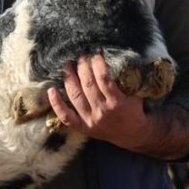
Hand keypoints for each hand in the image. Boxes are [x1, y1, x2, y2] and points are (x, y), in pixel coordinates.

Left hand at [47, 55, 188, 159]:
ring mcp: (91, 121)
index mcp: (118, 103)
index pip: (104, 80)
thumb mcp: (138, 93)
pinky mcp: (83, 127)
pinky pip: (66, 117)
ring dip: (69, 79)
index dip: (98, 65)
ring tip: (67, 65)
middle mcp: (103, 112)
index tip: (96, 54)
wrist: (134, 134)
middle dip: (82, 68)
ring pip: (76, 97)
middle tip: (80, 55)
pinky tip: (51, 90)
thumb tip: (125, 55)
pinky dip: (57, 104)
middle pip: (88, 86)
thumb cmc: (135, 108)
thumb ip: (132, 78)